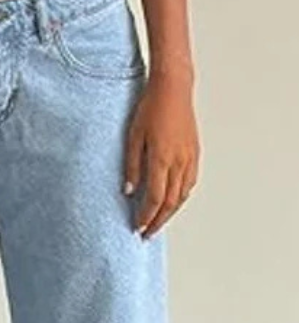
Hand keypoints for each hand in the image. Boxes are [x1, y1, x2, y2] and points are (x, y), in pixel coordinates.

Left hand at [123, 72, 199, 238]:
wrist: (173, 88)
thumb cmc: (150, 107)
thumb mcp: (133, 137)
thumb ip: (131, 166)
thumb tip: (128, 191)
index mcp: (162, 159)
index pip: (154, 199)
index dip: (146, 216)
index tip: (138, 228)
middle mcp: (179, 162)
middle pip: (170, 202)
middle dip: (158, 221)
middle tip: (147, 233)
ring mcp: (189, 158)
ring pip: (182, 195)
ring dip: (170, 212)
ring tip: (158, 221)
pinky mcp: (194, 153)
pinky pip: (189, 183)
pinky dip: (181, 197)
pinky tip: (173, 201)